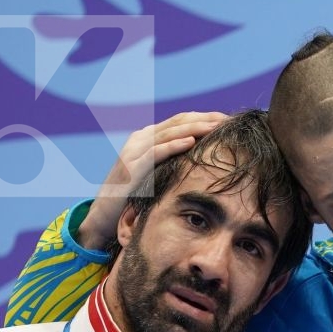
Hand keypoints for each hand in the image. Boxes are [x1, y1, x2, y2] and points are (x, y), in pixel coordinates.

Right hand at [77, 111, 228, 250]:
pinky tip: (190, 142)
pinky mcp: (130, 168)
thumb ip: (174, 161)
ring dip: (194, 128)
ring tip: (215, 126)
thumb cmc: (135, 195)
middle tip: (228, 119)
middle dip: (203, 119)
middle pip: (177, 122)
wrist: (105, 214)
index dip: (203, 117)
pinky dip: (173, 146)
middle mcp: (140, 140)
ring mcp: (134, 152)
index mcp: (148, 138)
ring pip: (168, 133)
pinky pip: (154, 153)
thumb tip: (203, 157)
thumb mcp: (157, 173)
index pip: (180, 121)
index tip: (227, 119)